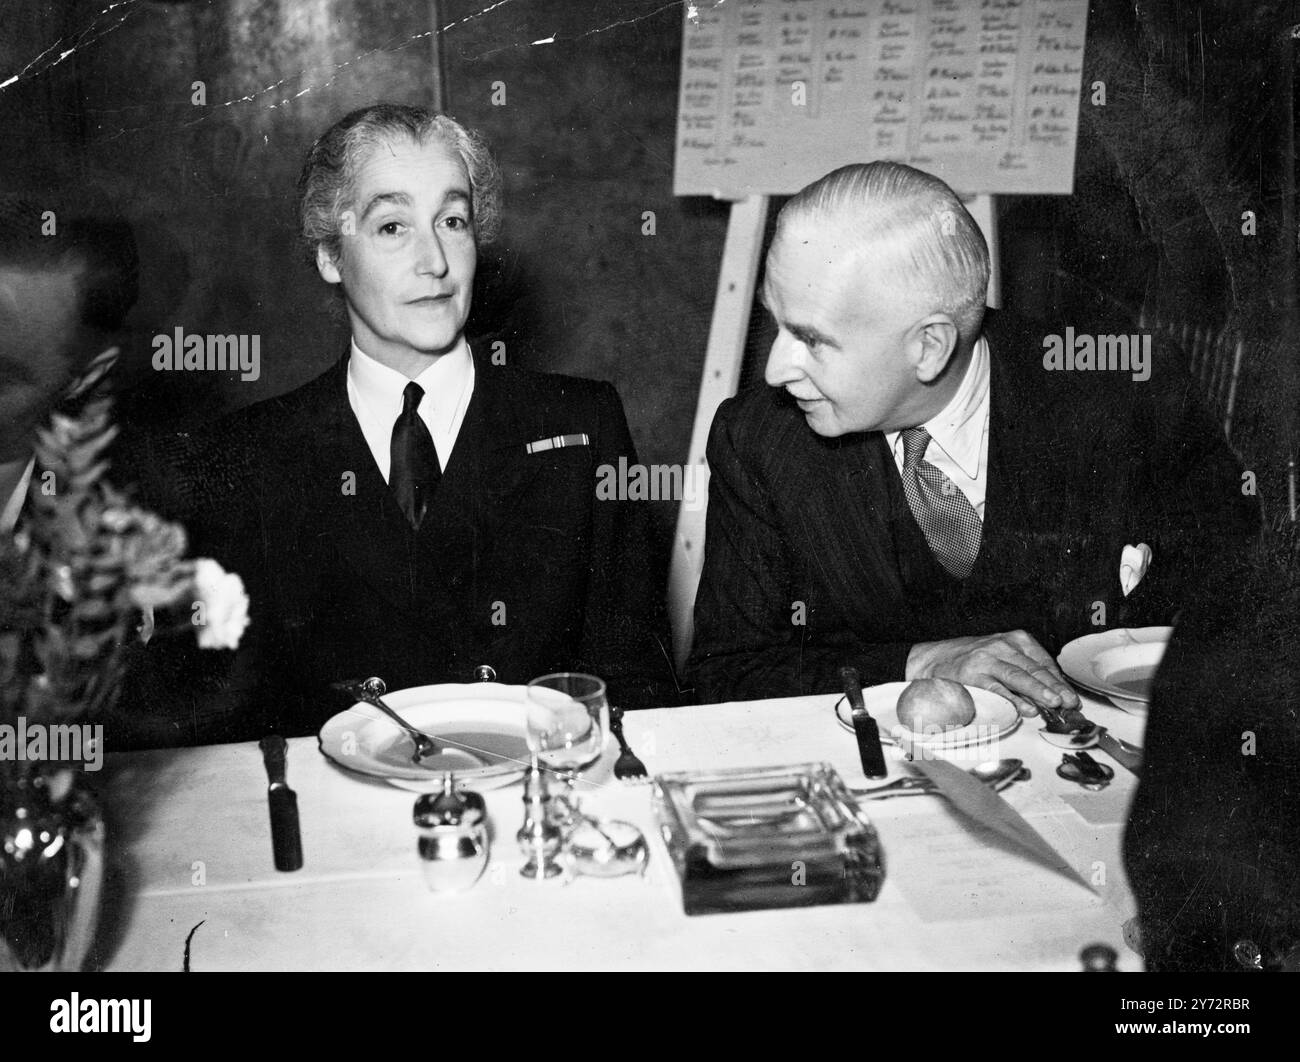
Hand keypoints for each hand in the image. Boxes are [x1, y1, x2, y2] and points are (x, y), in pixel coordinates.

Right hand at [905, 629, 1080, 717]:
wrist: (934, 658)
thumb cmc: (973, 659)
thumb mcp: (1003, 655)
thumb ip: (1026, 670)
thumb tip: (1054, 695)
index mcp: (1015, 639)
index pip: (1043, 662)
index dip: (1059, 681)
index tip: (1071, 697)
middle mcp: (1002, 646)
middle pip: (1034, 668)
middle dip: (1055, 688)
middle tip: (1070, 703)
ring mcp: (987, 660)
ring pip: (1018, 676)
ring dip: (1038, 691)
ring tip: (1054, 703)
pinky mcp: (972, 675)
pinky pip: (996, 688)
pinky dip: (1012, 699)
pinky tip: (1025, 708)